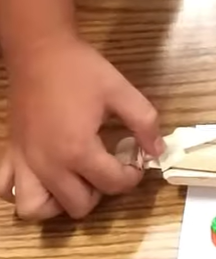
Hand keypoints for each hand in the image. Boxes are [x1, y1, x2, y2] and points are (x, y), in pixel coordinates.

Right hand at [6, 35, 164, 219]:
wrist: (37, 47)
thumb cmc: (79, 69)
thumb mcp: (121, 91)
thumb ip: (145, 123)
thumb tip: (157, 151)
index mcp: (78, 150)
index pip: (113, 185)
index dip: (132, 177)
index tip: (134, 163)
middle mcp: (49, 164)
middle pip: (79, 206)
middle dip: (99, 193)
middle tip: (106, 169)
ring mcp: (26, 162)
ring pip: (38, 209)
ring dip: (60, 201)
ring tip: (75, 180)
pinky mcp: (11, 154)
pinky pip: (7, 189)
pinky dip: (26, 191)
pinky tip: (45, 177)